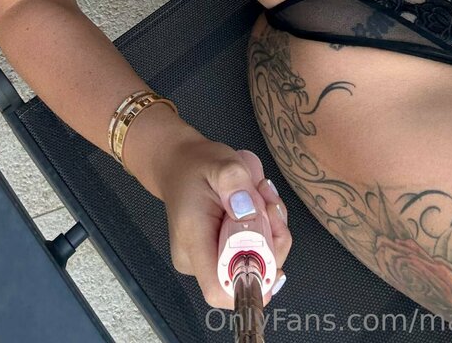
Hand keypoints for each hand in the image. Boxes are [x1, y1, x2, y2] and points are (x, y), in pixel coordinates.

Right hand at [160, 138, 291, 308]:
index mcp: (192, 241)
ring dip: (271, 231)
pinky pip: (252, 253)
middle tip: (270, 201)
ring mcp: (208, 259)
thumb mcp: (219, 163)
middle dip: (272, 241)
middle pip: (247, 275)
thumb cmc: (196, 164)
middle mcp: (197, 260)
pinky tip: (258, 203)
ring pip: (256, 263)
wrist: (179, 164)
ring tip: (262, 194)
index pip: (219, 288)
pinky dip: (265, 231)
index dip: (253, 279)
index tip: (272, 242)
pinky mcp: (219, 254)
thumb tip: (250, 211)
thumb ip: (234, 182)